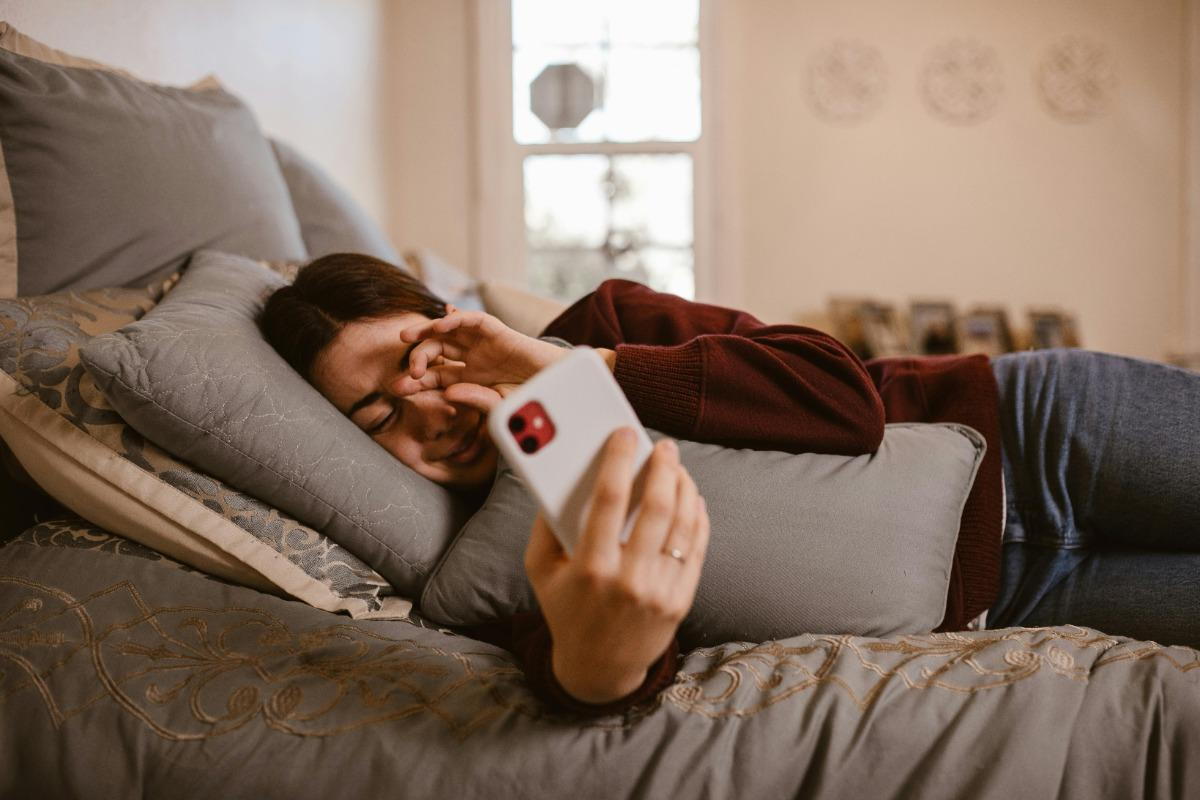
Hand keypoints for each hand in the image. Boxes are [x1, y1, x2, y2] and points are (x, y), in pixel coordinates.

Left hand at [395, 307, 567, 395]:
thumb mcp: (497, 405)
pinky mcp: (496, 330)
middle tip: (408, 372)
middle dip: (417, 358)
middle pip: (436, 351)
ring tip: (407, 338)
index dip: (415, 381)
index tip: (396, 388)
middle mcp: (471, 358)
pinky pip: (472, 320)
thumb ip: (473, 399)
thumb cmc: (532, 401)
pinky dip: (455, 318)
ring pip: (447, 331)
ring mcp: (482, 343)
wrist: (559, 390)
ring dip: (426, 331)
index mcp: (469, 378)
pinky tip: (440, 324)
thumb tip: (447, 392)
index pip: (435, 376)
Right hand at [524, 431, 709, 704]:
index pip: (608, 501)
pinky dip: (697, 516)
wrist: (599, 669)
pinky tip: (691, 497)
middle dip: (662, 468)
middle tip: (663, 446)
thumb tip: (562, 474)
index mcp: (590, 568)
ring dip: (684, 487)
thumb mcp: (540, 570)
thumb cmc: (565, 609)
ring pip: (683, 524)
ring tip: (677, 466)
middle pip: (656, 508)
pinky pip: (696, 548)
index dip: (619, 460)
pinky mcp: (681, 600)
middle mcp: (628, 580)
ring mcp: (660, 592)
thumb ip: (545, 524)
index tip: (625, 434)